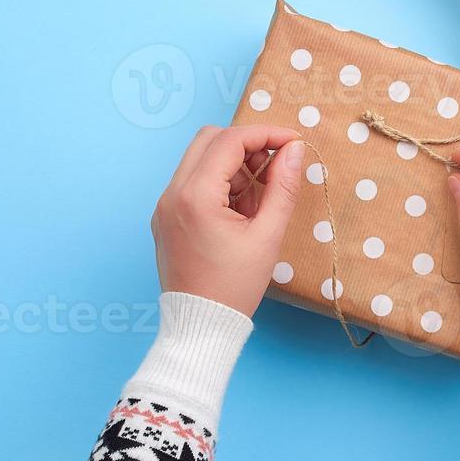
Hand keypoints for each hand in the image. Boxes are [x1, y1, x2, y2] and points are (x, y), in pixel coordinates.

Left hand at [151, 125, 305, 317]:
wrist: (200, 325)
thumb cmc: (234, 287)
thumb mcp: (268, 235)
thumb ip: (283, 187)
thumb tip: (295, 151)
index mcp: (195, 197)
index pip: (230, 141)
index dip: (265, 135)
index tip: (293, 143)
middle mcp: (172, 194)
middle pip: (209, 139)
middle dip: (246, 144)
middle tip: (274, 166)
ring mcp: (164, 206)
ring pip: (199, 158)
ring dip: (232, 164)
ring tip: (258, 198)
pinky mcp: (165, 218)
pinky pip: (192, 181)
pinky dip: (219, 182)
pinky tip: (240, 210)